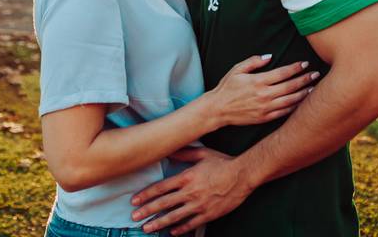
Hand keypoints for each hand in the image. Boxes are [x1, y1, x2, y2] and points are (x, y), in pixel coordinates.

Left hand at [131, 147, 250, 234]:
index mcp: (187, 177)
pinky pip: (191, 224)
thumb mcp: (203, 153)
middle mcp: (190, 192)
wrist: (243, 175)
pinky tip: (171, 232)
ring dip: (158, 223)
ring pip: (174, 216)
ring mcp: (199, 205)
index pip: (161, 188)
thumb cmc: (223, 162)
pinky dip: (180, 229)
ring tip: (147, 228)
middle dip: (147, 212)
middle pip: (163, 204)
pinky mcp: (208, 214)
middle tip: (134, 218)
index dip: (146, 195)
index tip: (135, 201)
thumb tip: (169, 149)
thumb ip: (184, 152)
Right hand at [210, 55, 316, 126]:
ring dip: (304, 93)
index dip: (295, 68)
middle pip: (290, 86)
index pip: (282, 73)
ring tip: (314, 87)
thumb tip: (269, 56)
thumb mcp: (237, 70)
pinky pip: (284, 112)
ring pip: (291, 100)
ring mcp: (266, 108)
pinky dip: (295, 106)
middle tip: (316, 74)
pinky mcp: (265, 117)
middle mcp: (264, 95)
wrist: (218, 109)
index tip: (305, 63)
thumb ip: (253, 61)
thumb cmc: (227, 87)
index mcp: (258, 81)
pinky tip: (302, 101)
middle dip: (305, 79)